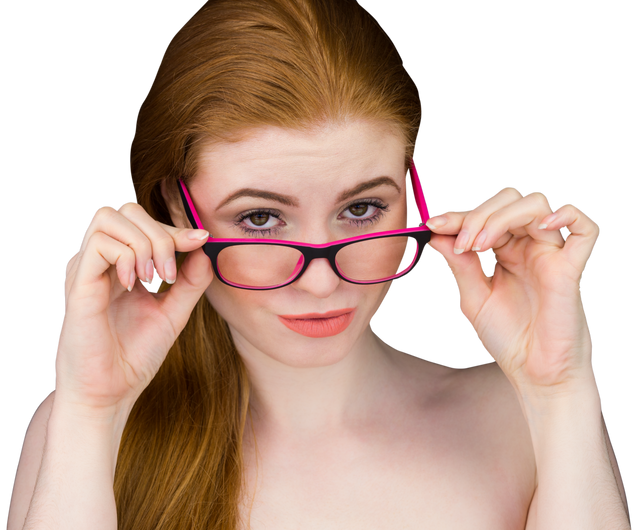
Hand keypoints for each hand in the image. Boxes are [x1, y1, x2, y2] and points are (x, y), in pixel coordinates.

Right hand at [55, 200, 212, 415]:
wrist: (110, 393)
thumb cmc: (135, 356)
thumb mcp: (173, 312)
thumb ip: (189, 280)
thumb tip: (203, 245)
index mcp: (121, 265)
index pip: (144, 222)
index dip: (175, 228)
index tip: (201, 241)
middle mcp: (100, 261)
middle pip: (126, 208)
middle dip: (160, 233)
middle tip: (169, 273)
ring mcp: (86, 269)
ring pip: (109, 215)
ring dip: (143, 242)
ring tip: (152, 278)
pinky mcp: (77, 283)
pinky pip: (100, 243)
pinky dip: (126, 257)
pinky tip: (133, 285)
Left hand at [425, 185, 601, 396]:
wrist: (533, 373)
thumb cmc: (507, 337)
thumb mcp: (473, 297)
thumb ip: (459, 264)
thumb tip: (436, 233)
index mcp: (504, 250)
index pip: (483, 214)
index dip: (457, 215)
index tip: (433, 224)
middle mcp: (527, 245)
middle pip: (509, 200)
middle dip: (478, 214)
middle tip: (462, 243)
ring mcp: (550, 253)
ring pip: (536, 203)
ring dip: (502, 217)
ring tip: (480, 245)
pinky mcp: (571, 268)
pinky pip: (586, 227)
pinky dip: (566, 215)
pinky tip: (541, 226)